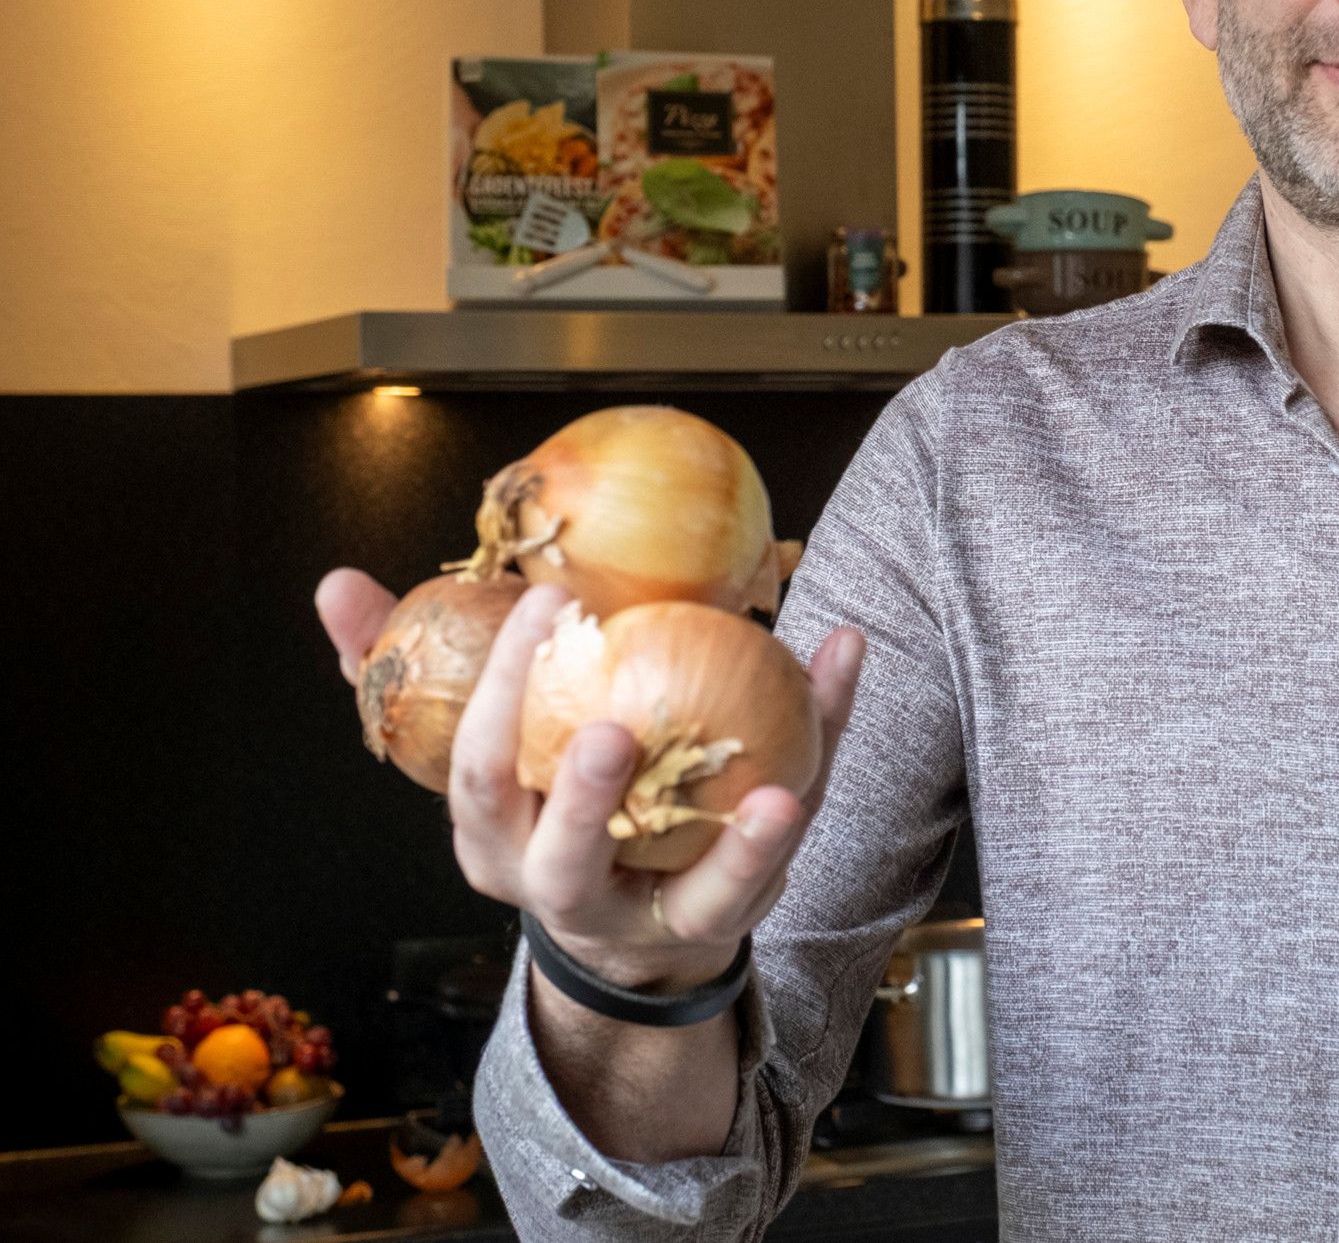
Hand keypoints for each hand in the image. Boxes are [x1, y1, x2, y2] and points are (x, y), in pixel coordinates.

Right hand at [313, 567, 867, 995]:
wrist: (623, 925)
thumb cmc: (544, 796)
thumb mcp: (482, 743)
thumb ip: (401, 667)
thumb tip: (334, 584)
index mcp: (493, 835)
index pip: (480, 768)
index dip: (504, 689)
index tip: (548, 600)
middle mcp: (560, 888)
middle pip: (561, 856)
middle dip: (582, 800)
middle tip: (611, 731)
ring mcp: (651, 918)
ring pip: (697, 898)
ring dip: (742, 846)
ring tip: (776, 791)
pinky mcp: (727, 919)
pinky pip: (776, 860)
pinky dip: (812, 783)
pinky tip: (831, 699)